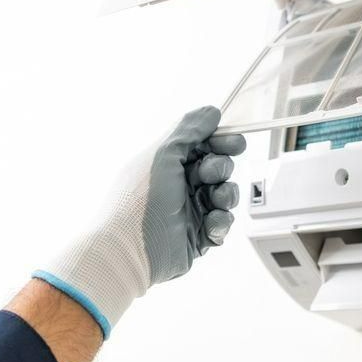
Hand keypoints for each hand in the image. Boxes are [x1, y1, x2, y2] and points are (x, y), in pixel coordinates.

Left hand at [34, 106, 245, 337]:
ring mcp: (189, 211)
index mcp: (167, 163)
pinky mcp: (198, 236)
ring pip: (225, 195)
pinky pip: (223, 223)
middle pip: (219, 168)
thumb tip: (211, 111)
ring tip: (214, 202)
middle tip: (208, 176)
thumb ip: (189, 129)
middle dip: (221, 169)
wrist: (128, 250)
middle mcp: (179, 185)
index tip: (234, 143)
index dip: (221, 142)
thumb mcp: (162, 154)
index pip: (203, 145)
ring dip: (226, 195)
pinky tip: (210, 225)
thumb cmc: (138, 200)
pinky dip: (221, 222)